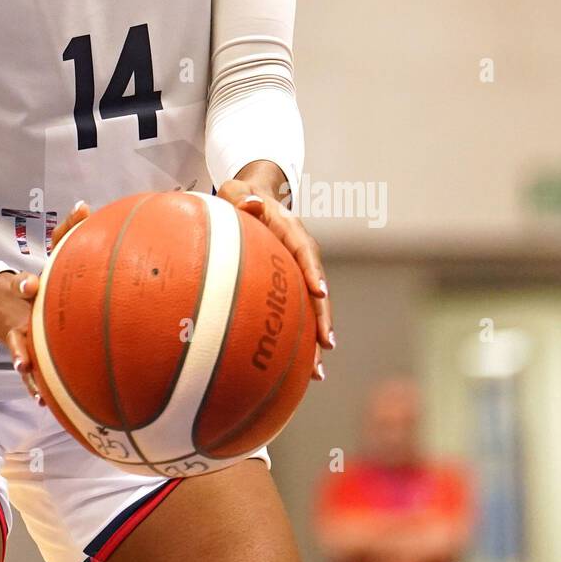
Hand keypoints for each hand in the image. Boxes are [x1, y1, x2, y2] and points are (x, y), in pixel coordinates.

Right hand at [0, 200, 89, 401]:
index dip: (26, 285)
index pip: (25, 286)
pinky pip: (29, 374)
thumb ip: (68, 230)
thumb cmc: (43, 278)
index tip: (27, 286)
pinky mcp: (26, 355)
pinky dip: (34, 386)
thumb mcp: (53, 252)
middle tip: (22, 350)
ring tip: (25, 374)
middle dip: (18, 339)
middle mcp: (24, 316)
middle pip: (17, 329)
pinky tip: (43, 401)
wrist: (7, 302)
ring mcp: (22, 338)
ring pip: (20, 353)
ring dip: (23, 366)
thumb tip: (84, 205)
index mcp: (31, 291)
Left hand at [216, 171, 332, 381]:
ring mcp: (297, 271)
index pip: (305, 250)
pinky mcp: (290, 285)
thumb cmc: (240, 195)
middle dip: (323, 317)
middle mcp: (300, 253)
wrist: (251, 198)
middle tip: (326, 344)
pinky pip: (297, 311)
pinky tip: (298, 369)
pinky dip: (299, 337)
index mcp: (291, 229)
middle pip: (316, 288)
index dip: (313, 271)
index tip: (319, 292)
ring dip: (315, 337)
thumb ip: (240, 195)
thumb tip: (251, 203)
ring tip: (317, 372)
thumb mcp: (236, 189)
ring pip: (311, 307)